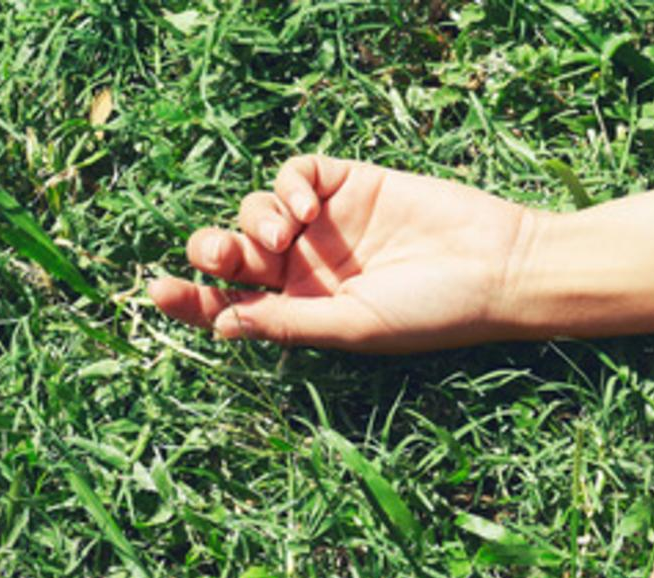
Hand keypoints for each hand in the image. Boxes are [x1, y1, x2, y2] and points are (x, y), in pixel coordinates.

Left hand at [148, 157, 535, 353]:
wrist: (496, 266)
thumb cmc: (433, 314)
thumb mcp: (353, 327)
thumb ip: (288, 323)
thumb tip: (219, 325)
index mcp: (301, 314)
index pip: (229, 306)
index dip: (190, 299)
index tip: (157, 292)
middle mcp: (305, 271)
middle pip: (230, 254)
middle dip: (213, 251)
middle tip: (222, 254)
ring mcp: (324, 225)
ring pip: (254, 209)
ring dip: (255, 218)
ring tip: (287, 235)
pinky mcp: (349, 182)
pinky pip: (294, 173)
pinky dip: (287, 184)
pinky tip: (308, 206)